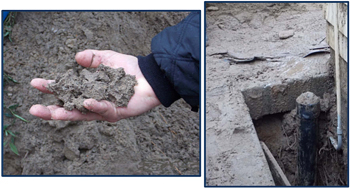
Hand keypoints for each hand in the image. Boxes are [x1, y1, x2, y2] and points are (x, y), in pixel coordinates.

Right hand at [29, 50, 160, 121]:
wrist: (150, 76)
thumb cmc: (129, 69)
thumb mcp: (107, 58)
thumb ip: (92, 57)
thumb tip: (76, 58)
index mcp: (89, 89)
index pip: (67, 90)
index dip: (53, 88)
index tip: (36, 83)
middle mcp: (94, 101)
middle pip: (70, 108)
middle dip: (52, 110)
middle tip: (34, 110)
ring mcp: (104, 109)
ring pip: (83, 114)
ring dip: (66, 113)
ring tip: (50, 112)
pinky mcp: (116, 113)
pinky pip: (103, 110)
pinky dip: (95, 106)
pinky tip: (86, 101)